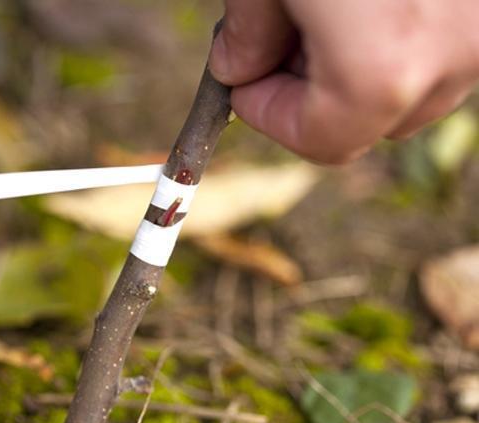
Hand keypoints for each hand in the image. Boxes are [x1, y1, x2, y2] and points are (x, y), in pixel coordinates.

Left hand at [210, 0, 478, 163]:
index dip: (270, 116)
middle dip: (312, 92)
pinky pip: (443, 48)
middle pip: (368, 121)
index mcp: (382, 72)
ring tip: (326, 13)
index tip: (245, 85)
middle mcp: (452, 61)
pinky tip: (367, 1)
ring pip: (413, 86)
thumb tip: (236, 71)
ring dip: (360, 66)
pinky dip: (402, 37)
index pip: (318, 141)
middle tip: (279, 42)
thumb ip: (246, 33)